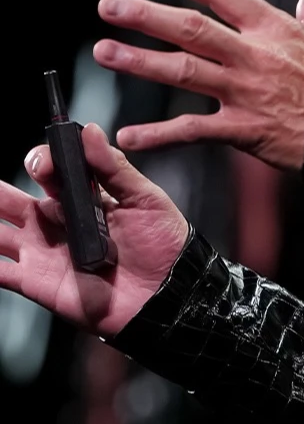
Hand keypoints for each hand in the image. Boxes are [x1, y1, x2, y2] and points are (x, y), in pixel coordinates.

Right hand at [0, 124, 189, 336]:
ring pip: (1, 234)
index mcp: (81, 201)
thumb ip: (113, 167)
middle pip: (13, 202)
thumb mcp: (143, 198)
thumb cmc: (162, 244)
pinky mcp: (39, 284)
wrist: (167, 292)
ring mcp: (45, 254)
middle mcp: (57, 225)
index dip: (43, 163)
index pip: (50, 175)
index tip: (44, 164)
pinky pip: (3, 274)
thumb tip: (91, 131)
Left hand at [93, 0, 303, 170]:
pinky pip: (193, 131)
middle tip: (109, 6)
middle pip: (191, 28)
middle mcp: (253, 55)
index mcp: (273, 29)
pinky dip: (159, 135)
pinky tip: (129, 136)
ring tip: (104, 52)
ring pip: (183, 71)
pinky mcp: (243, 129)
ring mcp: (245, 92)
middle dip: (146, 15)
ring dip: (140, 61)